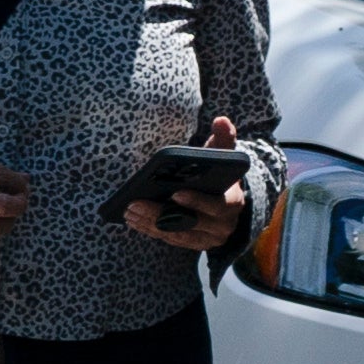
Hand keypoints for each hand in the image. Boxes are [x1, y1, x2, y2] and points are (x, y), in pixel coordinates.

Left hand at [125, 114, 252, 253]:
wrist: (225, 199)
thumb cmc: (218, 173)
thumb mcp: (223, 156)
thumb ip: (224, 139)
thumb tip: (221, 120)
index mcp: (234, 202)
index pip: (217, 205)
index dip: (197, 201)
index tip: (174, 193)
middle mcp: (224, 225)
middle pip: (191, 222)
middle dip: (161, 213)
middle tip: (136, 203)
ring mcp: (209, 238)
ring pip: (177, 234)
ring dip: (150, 223)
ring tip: (129, 209)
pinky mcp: (194, 244)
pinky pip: (171, 240)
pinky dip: (150, 230)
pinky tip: (133, 219)